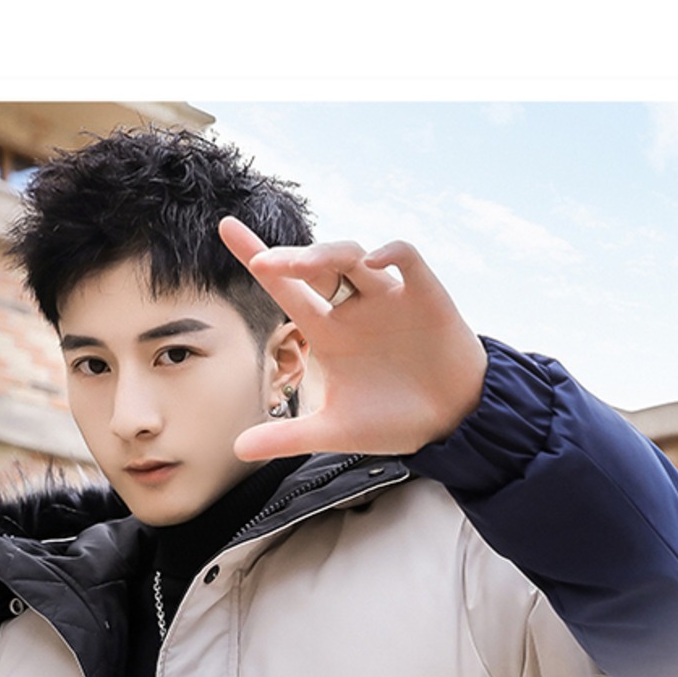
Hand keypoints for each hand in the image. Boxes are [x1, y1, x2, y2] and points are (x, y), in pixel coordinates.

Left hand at [219, 216, 487, 461]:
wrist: (451, 423)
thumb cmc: (393, 420)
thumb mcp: (335, 431)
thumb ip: (287, 437)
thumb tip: (237, 449)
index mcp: (327, 332)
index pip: (285, 288)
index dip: (257, 257)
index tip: (226, 227)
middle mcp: (353, 307)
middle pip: (314, 268)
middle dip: (289, 260)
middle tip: (263, 263)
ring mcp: (387, 297)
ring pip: (353, 256)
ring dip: (327, 255)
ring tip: (303, 265)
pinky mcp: (424, 293)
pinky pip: (407, 258)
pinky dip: (391, 254)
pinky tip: (374, 262)